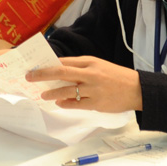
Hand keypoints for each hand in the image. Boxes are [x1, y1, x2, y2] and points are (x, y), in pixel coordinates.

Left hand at [26, 55, 142, 112]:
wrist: (137, 89)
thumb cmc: (115, 76)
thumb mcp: (98, 65)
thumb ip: (80, 66)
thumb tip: (59, 68)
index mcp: (90, 62)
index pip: (64, 61)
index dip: (48, 64)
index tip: (36, 67)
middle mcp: (90, 74)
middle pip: (61, 72)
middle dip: (43, 74)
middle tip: (30, 77)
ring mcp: (93, 90)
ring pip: (66, 90)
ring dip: (52, 93)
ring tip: (43, 95)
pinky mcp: (96, 103)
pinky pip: (76, 104)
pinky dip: (65, 103)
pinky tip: (59, 102)